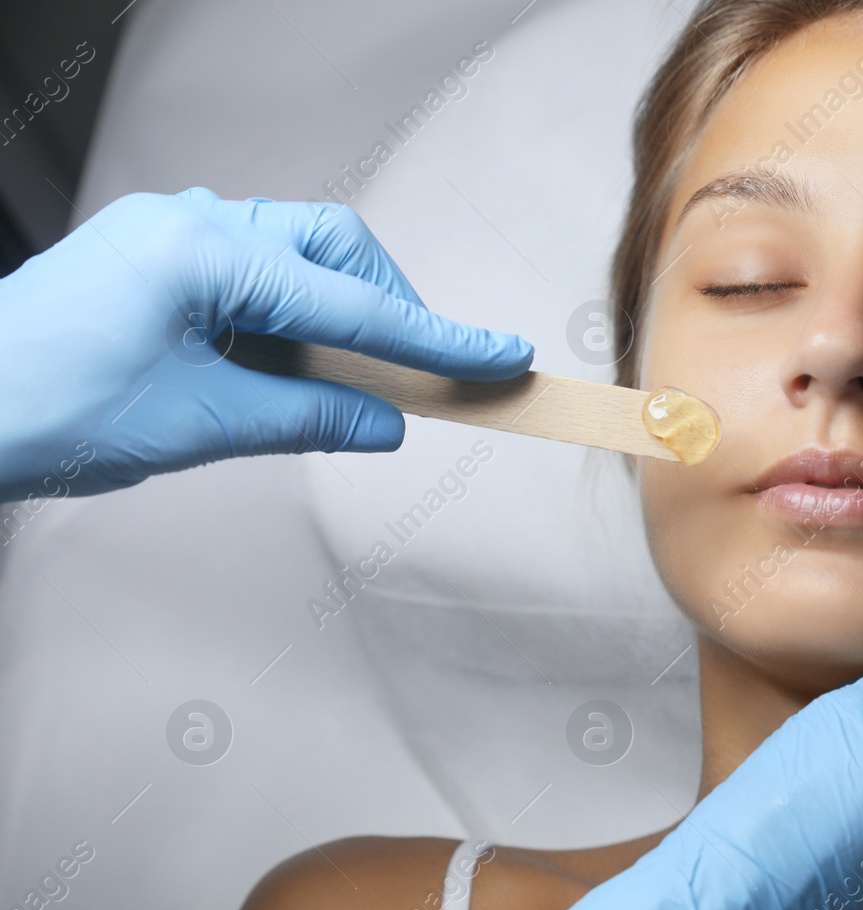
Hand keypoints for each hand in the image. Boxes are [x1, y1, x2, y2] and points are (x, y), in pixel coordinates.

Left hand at [0, 188, 531, 501]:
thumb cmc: (52, 413)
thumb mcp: (201, 425)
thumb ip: (310, 415)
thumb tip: (388, 422)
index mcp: (206, 253)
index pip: (353, 304)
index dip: (437, 340)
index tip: (501, 358)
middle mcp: (192, 222)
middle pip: (334, 244)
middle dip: (388, 302)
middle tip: (418, 371)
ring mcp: (167, 232)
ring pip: (294, 249)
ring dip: (339, 306)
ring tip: (355, 374)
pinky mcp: (151, 255)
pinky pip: (250, 266)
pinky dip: (290, 310)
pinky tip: (292, 359)